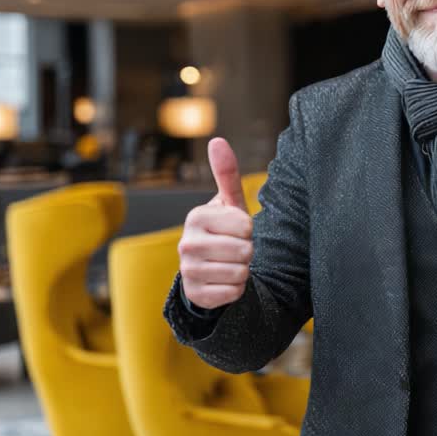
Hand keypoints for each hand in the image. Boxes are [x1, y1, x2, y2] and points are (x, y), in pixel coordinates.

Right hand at [178, 137, 253, 308]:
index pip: (246, 226)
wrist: (208, 268)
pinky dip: (236, 289)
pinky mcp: (195, 295)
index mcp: (196, 217)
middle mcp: (186, 243)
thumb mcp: (228, 203)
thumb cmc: (224, 230)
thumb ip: (226, 173)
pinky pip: (233, 293)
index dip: (249, 230)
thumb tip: (217, 140)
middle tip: (234, 249)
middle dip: (247, 251)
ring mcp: (188, 271)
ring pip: (240, 273)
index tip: (236, 231)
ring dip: (243, 271)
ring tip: (230, 264)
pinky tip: (224, 281)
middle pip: (245, 251)